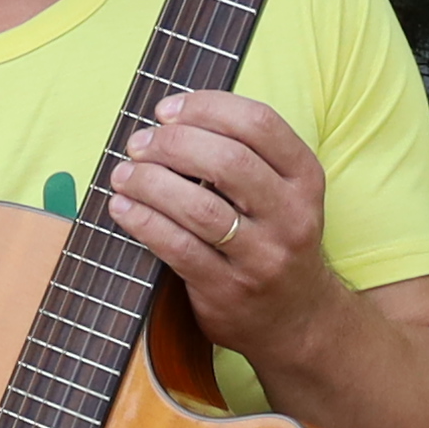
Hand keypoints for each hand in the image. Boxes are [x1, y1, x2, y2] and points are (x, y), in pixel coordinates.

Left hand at [107, 89, 339, 349]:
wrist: (297, 320)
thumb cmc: (274, 240)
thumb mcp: (283, 193)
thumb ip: (244, 154)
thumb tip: (169, 119)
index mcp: (306, 179)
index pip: (258, 123)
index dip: (205, 107)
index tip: (166, 110)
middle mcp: (291, 216)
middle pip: (228, 161)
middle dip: (172, 143)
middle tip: (139, 144)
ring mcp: (261, 257)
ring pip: (199, 207)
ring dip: (150, 182)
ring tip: (124, 174)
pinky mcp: (228, 290)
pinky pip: (179, 248)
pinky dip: (144, 222)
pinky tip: (122, 208)